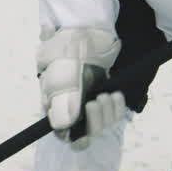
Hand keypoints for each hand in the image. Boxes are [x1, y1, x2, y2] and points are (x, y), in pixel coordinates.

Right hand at [36, 27, 122, 148]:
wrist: (84, 33)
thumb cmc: (67, 53)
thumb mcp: (60, 77)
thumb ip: (61, 102)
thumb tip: (63, 126)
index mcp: (54, 107)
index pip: (63, 135)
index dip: (74, 136)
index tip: (83, 127)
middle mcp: (71, 109)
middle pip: (85, 133)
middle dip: (94, 121)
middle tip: (96, 101)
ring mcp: (88, 103)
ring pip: (102, 124)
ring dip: (107, 113)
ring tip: (106, 95)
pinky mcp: (104, 97)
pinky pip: (114, 113)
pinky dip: (117, 106)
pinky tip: (115, 94)